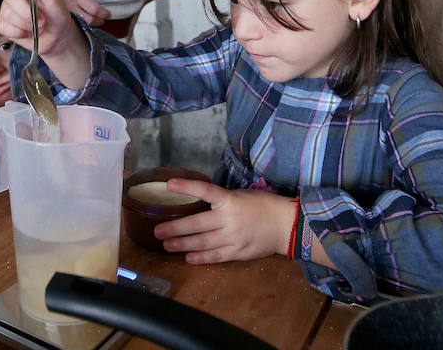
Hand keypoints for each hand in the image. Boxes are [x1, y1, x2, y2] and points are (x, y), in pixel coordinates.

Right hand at [0, 0, 85, 58]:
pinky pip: (4, 26)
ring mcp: (7, 8)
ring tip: (38, 26)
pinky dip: (19, 32)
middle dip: (28, 11)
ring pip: (8, 14)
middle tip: (43, 19)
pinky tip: (27, 32)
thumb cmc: (56, 14)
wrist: (56, 36)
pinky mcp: (3, 24)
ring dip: (27, 24)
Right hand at [46, 0, 110, 25]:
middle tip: (103, 20)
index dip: (104, 13)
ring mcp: (64, 14)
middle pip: (90, 19)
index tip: (108, 14)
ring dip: (91, 25)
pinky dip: (80, 26)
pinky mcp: (58, 18)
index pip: (95, 8)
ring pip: (82, 24)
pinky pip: (72, 26)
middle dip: (99, 21)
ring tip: (95, 23)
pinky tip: (82, 25)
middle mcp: (71, 7)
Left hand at [151, 179, 296, 264]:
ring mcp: (233, 237)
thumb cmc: (262, 205)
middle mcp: (229, 218)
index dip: (186, 187)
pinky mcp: (238, 252)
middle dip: (174, 228)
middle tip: (157, 231)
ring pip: (202, 243)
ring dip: (182, 244)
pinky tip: (188, 257)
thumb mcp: (241, 195)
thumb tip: (198, 201)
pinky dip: (200, 258)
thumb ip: (221, 200)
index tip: (168, 184)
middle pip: (196, 224)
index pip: (204, 190)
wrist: (285, 225)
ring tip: (166, 245)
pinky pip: (215, 256)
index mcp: (230, 200)